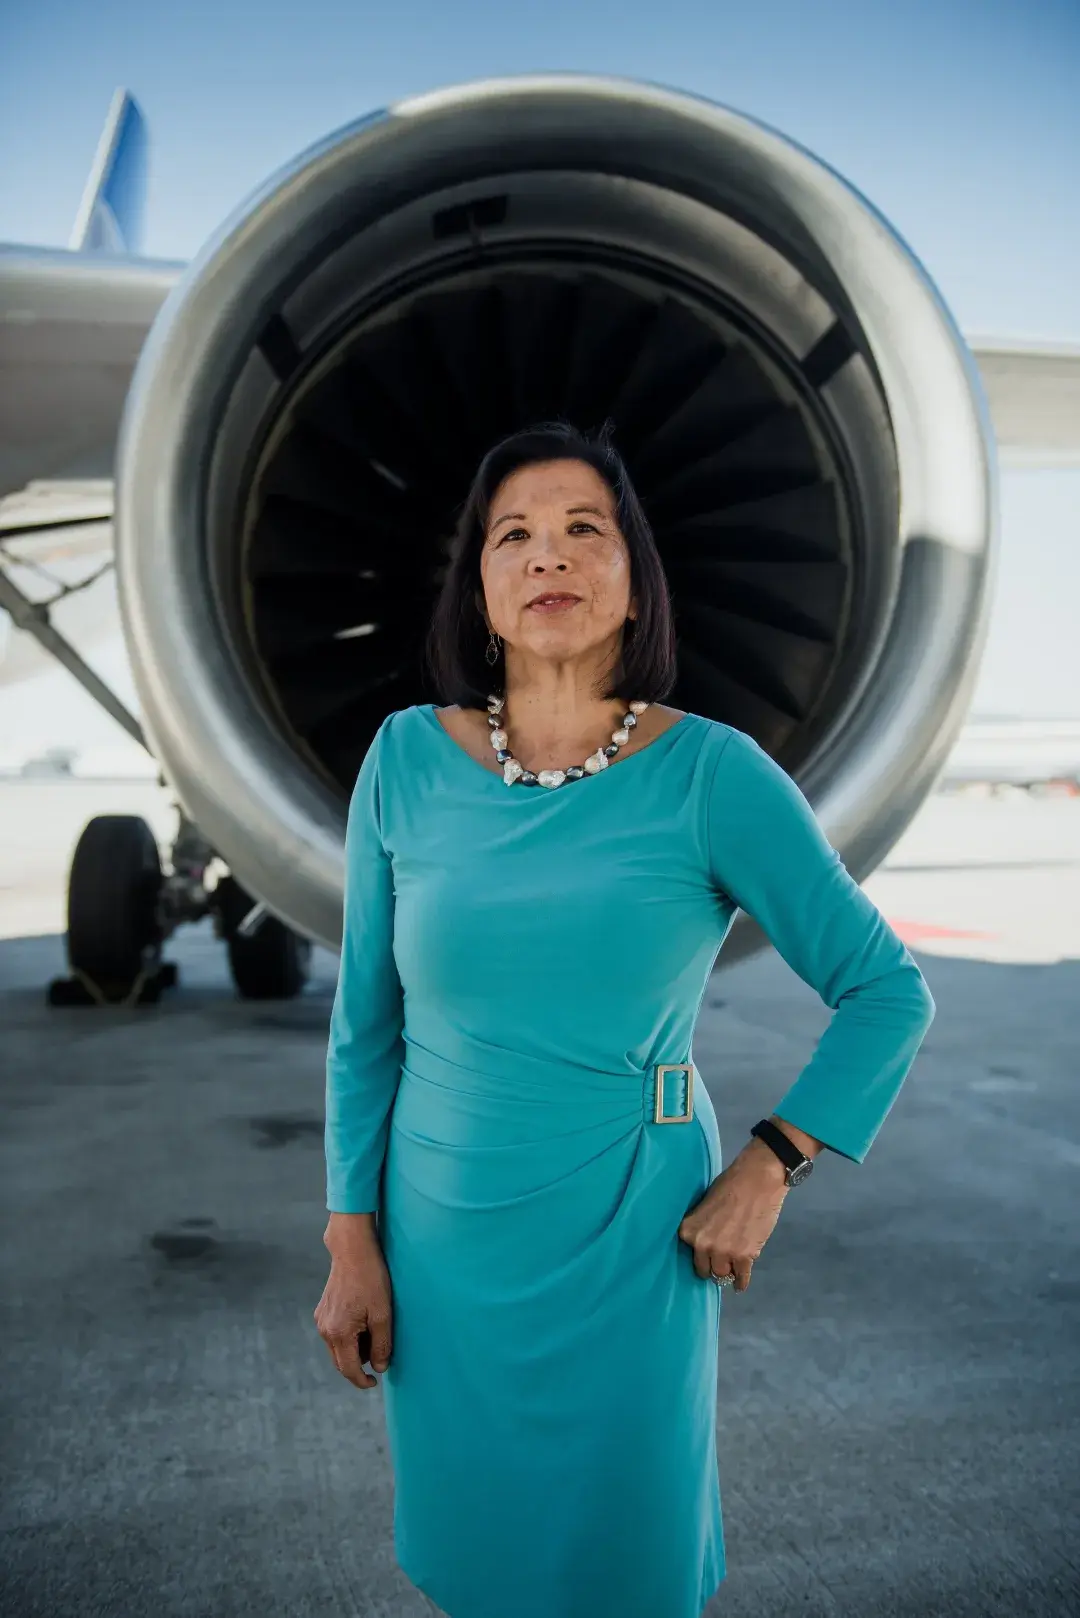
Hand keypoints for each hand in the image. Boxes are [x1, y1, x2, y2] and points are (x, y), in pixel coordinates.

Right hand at [314, 1221, 392, 1387]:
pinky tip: (362, 1322)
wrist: (353, 1251)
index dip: (362, 1381)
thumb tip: (379, 1367)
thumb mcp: (383, 1314)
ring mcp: (321, 1320)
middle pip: (340, 1362)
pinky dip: (347, 1337)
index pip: (348, 1369)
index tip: (375, 1383)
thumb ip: (381, 1345)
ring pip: (337, 1348)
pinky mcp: (322, 1311)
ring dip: (353, 1350)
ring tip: (373, 1332)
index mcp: (339, 1333)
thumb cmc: (371, 1280)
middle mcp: (325, 1330)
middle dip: (358, 1365)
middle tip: (379, 1354)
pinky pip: (334, 1335)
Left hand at [677, 1141, 788, 1291]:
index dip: (699, 1253)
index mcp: (688, 1231)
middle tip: (719, 1263)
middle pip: (704, 1269)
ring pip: (722, 1274)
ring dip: (728, 1271)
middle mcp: (702, 1245)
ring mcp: (723, 1253)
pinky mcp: (744, 1257)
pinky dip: (741, 1282)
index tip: (704, 1256)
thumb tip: (701, 1243)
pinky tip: (739, 1285)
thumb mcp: (704, 1205)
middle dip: (712, 1266)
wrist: (757, 1179)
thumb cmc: (730, 1185)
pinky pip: (741, 1278)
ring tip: (732, 1269)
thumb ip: (701, 1227)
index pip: (689, 1254)